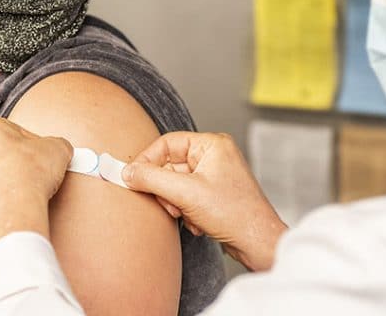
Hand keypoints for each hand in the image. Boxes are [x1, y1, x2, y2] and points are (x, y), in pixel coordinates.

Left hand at [0, 116, 72, 259]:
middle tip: (27, 174)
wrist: (14, 210)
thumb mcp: (58, 148)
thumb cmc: (31, 173)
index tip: (37, 156)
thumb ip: (55, 144)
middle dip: (4, 161)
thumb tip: (58, 149)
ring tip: (12, 192)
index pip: (8, 131)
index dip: (27, 144)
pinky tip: (0, 207)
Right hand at [121, 132, 286, 271]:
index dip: (147, 160)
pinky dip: (186, 211)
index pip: (167, 143)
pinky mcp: (213, 195)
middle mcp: (214, 156)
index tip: (131, 177)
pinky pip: (185, 198)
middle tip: (170, 205)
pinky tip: (198, 223)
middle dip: (166, 190)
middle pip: (169, 166)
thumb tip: (127, 172)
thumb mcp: (186, 194)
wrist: (257, 243)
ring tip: (189, 215)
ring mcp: (214, 176)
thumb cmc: (235, 214)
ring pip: (175, 185)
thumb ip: (152, 179)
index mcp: (212, 145)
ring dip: (176, 203)